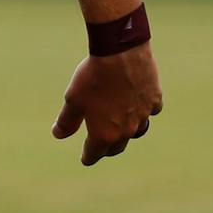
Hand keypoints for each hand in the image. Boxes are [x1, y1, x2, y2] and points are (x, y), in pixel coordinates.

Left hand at [53, 44, 161, 165]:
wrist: (120, 53)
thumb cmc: (92, 77)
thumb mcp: (73, 99)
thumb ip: (67, 121)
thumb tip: (58, 135)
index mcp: (105, 133)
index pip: (95, 152)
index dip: (88, 156)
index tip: (85, 159)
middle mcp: (127, 130)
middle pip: (117, 146)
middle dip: (108, 148)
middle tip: (102, 147)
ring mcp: (144, 116)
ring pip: (137, 131)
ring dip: (128, 132)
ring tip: (121, 129)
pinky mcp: (154, 100)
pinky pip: (150, 111)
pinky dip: (143, 110)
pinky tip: (138, 104)